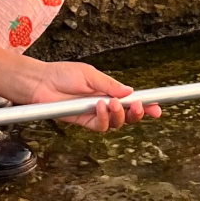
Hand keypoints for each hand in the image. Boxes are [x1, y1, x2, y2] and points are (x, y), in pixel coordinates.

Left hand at [27, 61, 159, 131]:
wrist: (41, 82)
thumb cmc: (63, 74)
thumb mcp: (90, 74)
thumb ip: (110, 85)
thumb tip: (129, 91)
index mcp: (109, 90)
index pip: (131, 100)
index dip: (146, 105)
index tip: (158, 107)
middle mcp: (104, 104)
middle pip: (128, 115)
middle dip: (138, 113)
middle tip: (139, 107)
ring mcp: (94, 114)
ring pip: (116, 123)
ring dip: (119, 114)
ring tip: (112, 103)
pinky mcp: (83, 122)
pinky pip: (100, 126)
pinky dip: (104, 117)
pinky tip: (100, 107)